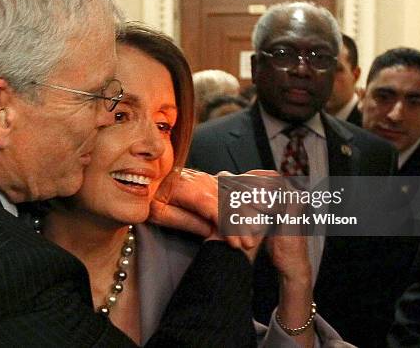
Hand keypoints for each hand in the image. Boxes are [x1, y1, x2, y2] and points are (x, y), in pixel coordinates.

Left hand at [149, 168, 282, 252]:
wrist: (146, 174)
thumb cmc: (148, 197)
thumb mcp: (157, 212)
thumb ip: (184, 220)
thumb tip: (211, 230)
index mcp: (187, 187)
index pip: (213, 207)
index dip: (227, 226)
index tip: (237, 244)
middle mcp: (202, 179)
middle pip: (228, 200)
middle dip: (242, 222)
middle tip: (250, 245)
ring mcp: (210, 178)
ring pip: (237, 190)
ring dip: (253, 205)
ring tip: (264, 222)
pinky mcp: (215, 179)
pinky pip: (238, 180)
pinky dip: (256, 182)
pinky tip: (274, 179)